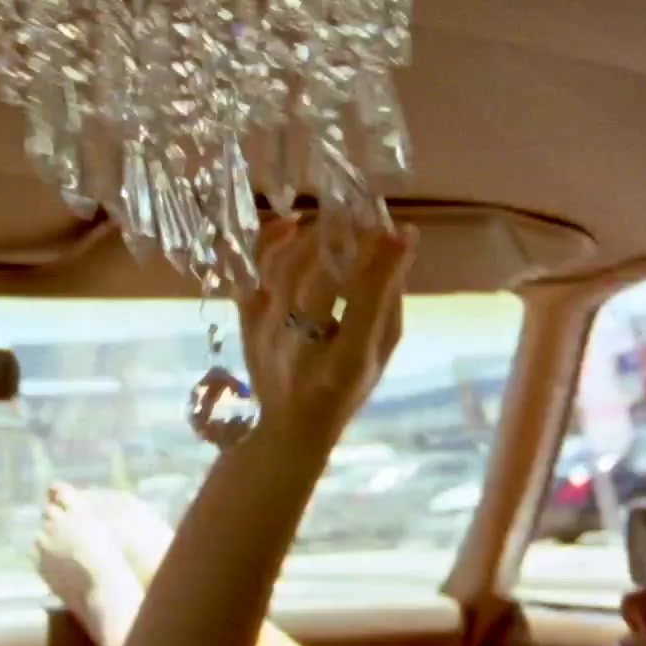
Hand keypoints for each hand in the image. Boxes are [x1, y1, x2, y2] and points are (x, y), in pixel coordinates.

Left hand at [239, 217, 418, 450]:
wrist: (288, 427)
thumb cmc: (345, 391)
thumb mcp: (379, 358)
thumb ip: (389, 305)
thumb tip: (399, 247)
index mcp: (344, 365)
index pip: (365, 302)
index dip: (384, 263)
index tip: (400, 233)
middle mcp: (300, 348)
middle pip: (319, 281)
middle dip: (346, 241)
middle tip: (365, 218)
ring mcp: (266, 333)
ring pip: (284, 271)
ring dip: (312, 237)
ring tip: (335, 221)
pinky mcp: (246, 321)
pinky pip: (252, 274)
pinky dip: (269, 245)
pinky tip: (290, 225)